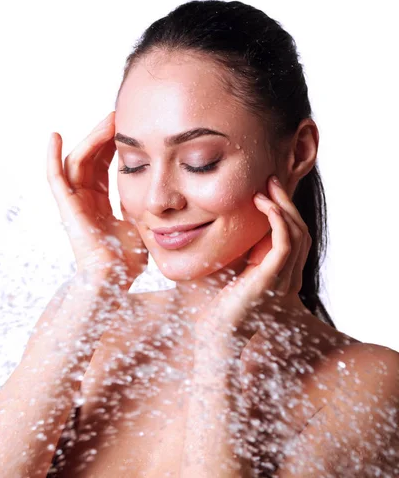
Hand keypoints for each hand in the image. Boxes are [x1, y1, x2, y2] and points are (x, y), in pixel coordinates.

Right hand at [47, 111, 147, 291]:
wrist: (113, 282)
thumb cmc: (127, 262)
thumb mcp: (143, 226)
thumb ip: (146, 209)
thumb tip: (167, 196)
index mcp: (102, 204)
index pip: (105, 166)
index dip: (114, 146)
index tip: (130, 127)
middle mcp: (86, 200)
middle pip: (91, 158)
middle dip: (104, 136)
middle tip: (120, 115)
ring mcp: (75, 203)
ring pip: (78, 161)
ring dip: (91, 138)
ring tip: (109, 120)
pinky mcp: (67, 208)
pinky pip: (55, 178)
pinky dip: (51, 157)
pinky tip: (54, 136)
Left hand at [194, 175, 311, 354]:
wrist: (217, 337)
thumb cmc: (221, 308)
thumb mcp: (236, 274)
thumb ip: (245, 256)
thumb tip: (233, 229)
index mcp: (285, 277)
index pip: (298, 238)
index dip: (288, 212)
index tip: (270, 192)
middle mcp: (290, 278)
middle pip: (302, 231)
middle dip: (288, 203)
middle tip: (272, 181)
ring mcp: (283, 280)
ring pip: (298, 234)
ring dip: (283, 206)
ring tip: (266, 189)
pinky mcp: (270, 279)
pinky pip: (285, 244)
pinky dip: (278, 221)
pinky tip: (265, 205)